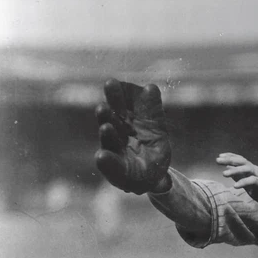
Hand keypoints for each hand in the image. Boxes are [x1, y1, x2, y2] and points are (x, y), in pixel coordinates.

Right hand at [95, 79, 171, 193]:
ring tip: (106, 127)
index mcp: (125, 121)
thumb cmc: (151, 147)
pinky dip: (106, 162)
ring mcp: (115, 154)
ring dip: (107, 135)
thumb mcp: (156, 127)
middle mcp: (116, 135)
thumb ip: (152, 110)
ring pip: (109, 143)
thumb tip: (151, 88)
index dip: (116, 96)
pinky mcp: (117, 173)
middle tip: (104, 105)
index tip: (111, 83)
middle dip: (107, 113)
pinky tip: (101, 156)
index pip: (119, 105)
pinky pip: (111, 168)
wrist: (154, 175)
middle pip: (110, 122)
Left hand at [219, 154, 257, 212]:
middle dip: (229, 160)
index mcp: (253, 170)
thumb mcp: (250, 185)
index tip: (219, 156)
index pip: (240, 160)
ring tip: (224, 173)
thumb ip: (241, 178)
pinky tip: (235, 186)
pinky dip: (243, 182)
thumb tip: (229, 172)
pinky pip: (253, 181)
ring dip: (234, 170)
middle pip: (242, 161)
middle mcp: (257, 170)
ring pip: (247, 169)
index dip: (230, 156)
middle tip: (218, 160)